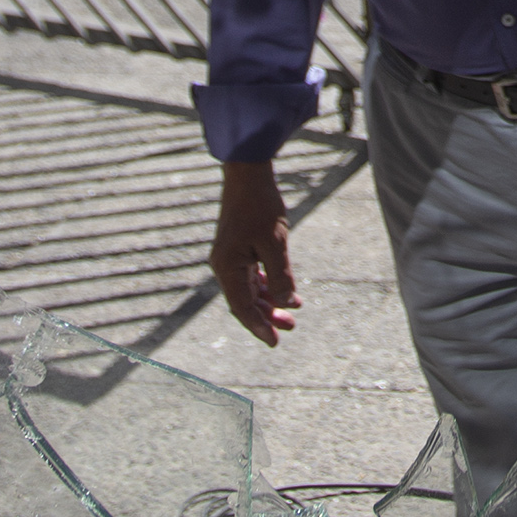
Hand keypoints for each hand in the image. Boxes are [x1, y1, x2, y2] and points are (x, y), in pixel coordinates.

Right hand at [210, 161, 298, 345]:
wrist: (248, 175)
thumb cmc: (261, 206)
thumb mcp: (276, 243)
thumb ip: (281, 276)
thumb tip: (285, 305)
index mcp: (228, 267)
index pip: (242, 308)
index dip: (259, 326)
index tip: (275, 342)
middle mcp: (224, 266)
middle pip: (245, 302)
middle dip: (267, 316)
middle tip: (290, 328)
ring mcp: (229, 258)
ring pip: (249, 290)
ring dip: (270, 302)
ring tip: (293, 313)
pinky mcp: (237, 250)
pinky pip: (251, 276)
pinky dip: (267, 286)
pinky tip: (285, 293)